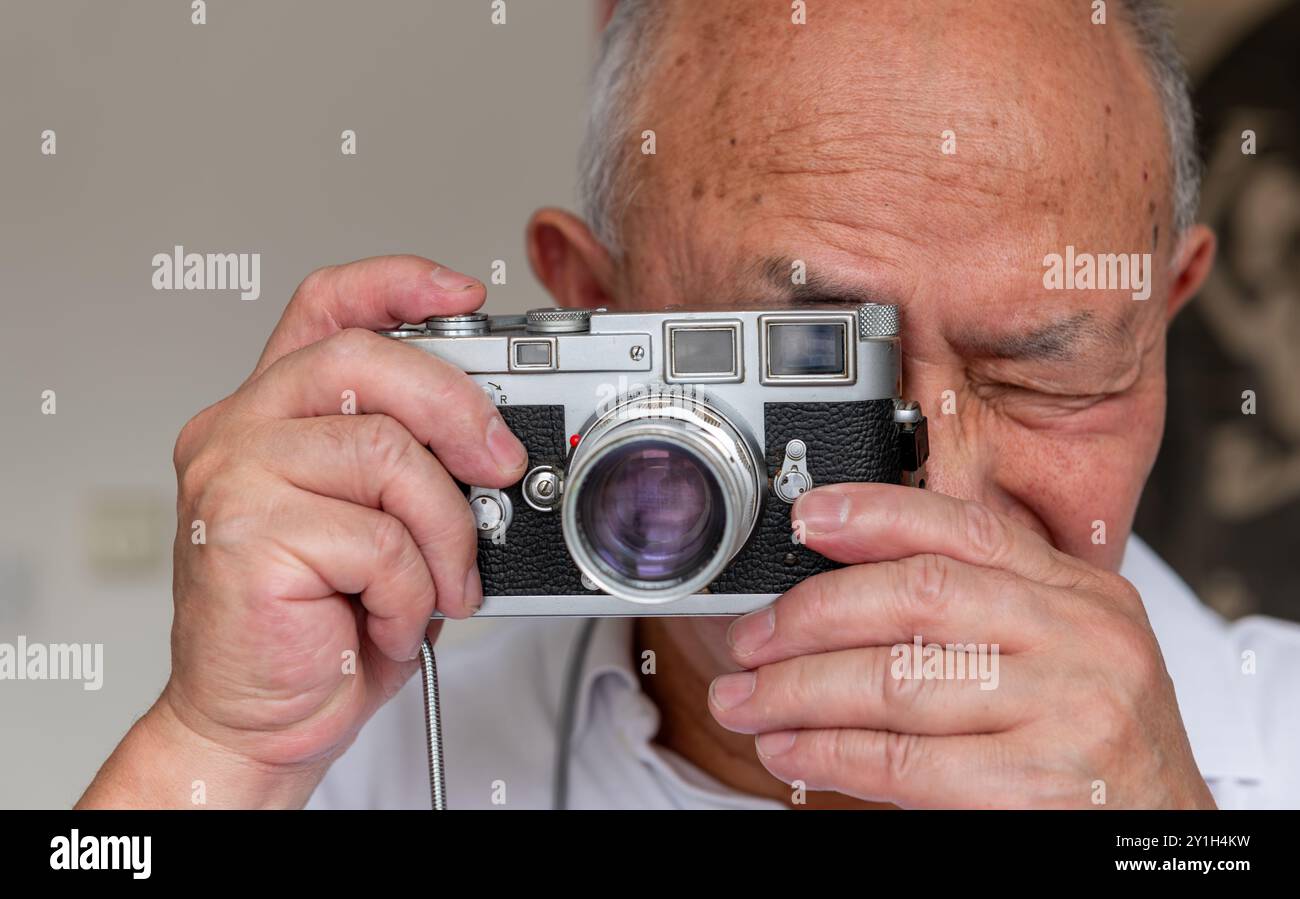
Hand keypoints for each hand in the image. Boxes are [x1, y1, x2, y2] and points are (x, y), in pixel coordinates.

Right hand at [79, 255, 528, 807]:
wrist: (258, 723)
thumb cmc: (321, 625)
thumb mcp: (383, 525)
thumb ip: (416, 467)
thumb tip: (501, 443)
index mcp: (274, 412)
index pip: (327, 307)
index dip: (398, 283)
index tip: (466, 295)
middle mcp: (240, 428)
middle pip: (364, 360)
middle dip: (457, 408)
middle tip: (503, 468)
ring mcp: (231, 476)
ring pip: (386, 455)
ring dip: (444, 533)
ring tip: (439, 585)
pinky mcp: (240, 533)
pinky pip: (376, 538)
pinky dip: (410, 591)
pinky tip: (388, 621)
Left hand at [708, 483, 1214, 808]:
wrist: (1166, 842)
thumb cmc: (1096, 744)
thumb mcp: (1061, 652)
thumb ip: (979, 610)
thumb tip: (841, 586)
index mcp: (1080, 593)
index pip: (964, 529)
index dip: (875, 513)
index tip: (806, 517)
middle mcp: (1081, 638)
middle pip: (916, 596)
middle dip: (812, 614)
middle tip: (751, 637)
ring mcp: (1067, 710)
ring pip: (895, 680)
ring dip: (798, 691)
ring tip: (747, 701)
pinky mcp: (1038, 785)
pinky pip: (903, 760)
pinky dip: (828, 754)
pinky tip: (789, 750)